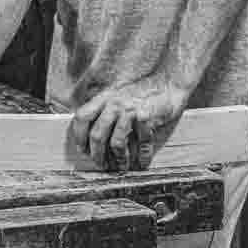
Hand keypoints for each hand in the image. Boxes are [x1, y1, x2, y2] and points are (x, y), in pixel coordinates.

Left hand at [71, 74, 188, 171]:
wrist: (168, 81)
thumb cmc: (143, 91)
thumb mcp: (117, 94)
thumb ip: (104, 109)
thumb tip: (92, 134)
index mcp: (104, 98)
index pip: (82, 117)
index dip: (79, 136)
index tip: (83, 149)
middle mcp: (114, 103)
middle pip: (97, 134)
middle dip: (97, 154)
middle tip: (101, 165)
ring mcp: (130, 110)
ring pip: (117, 142)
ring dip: (119, 159)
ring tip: (122, 167)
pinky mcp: (147, 117)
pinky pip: (141, 143)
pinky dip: (142, 156)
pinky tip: (143, 162)